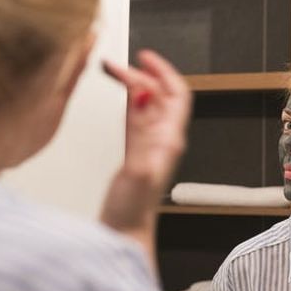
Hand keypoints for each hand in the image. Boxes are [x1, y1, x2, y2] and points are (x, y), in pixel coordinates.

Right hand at [99, 50, 191, 230]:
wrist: (125, 233)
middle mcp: (162, 140)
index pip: (176, 95)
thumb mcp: (138, 171)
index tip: (145, 57)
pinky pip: (135, 118)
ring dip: (134, 84)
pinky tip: (120, 94)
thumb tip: (142, 100)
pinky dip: (128, 101)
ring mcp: (149, 145)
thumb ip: (141, 136)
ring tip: (115, 70)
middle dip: (142, 75)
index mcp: (168, 140)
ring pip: (146, 104)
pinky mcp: (135, 153)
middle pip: (159, 96)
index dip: (163, 72)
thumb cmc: (133, 211)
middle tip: (118, 64)